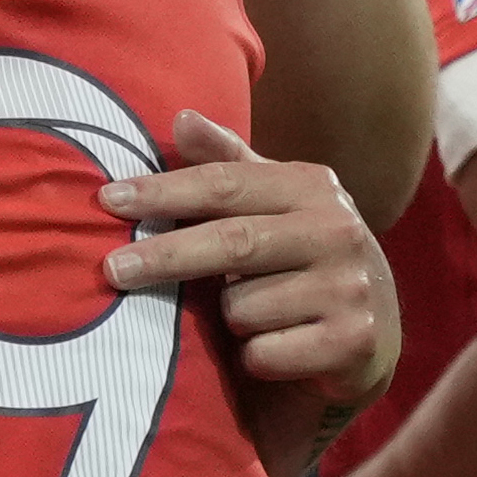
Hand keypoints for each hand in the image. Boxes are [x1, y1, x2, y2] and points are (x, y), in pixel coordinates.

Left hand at [99, 110, 396, 410]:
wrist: (369, 341)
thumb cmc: (300, 264)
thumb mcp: (271, 207)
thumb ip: (227, 165)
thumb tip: (181, 118)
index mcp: (314, 187)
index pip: (225, 183)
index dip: (164, 192)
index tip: (108, 200)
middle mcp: (339, 231)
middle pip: (232, 242)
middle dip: (165, 257)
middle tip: (112, 270)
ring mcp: (350, 288)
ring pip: (243, 308)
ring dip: (227, 320)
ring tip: (250, 318)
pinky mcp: (353, 343)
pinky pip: (264, 354)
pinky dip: (254, 358)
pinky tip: (276, 350)